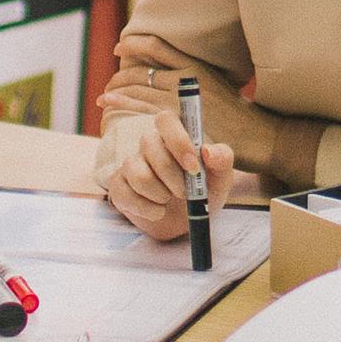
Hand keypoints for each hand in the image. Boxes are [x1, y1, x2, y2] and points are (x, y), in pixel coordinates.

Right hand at [93, 107, 236, 238]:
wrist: (187, 221)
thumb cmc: (203, 192)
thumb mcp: (220, 178)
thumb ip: (222, 159)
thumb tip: (208, 151)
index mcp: (174, 135)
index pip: (165, 119)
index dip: (178, 140)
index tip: (193, 167)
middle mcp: (149, 145)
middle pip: (150, 144)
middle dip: (173, 175)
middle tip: (185, 192)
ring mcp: (131, 164)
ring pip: (139, 174)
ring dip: (160, 195)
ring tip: (169, 200)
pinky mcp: (119, 186)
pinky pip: (125, 194)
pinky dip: (147, 209)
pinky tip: (157, 211)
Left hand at [105, 47, 279, 177]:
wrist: (261, 136)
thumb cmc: (241, 116)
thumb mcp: (218, 86)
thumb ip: (195, 81)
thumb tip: (173, 77)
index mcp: (196, 66)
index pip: (158, 46)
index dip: (134, 44)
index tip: (119, 47)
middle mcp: (187, 79)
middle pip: (142, 70)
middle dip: (120, 75)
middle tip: (109, 84)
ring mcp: (181, 100)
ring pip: (138, 89)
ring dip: (116, 92)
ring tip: (104, 97)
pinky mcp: (178, 122)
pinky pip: (141, 110)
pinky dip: (122, 107)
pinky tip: (109, 109)